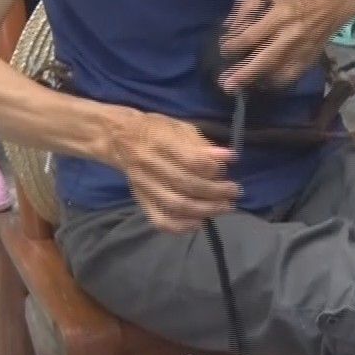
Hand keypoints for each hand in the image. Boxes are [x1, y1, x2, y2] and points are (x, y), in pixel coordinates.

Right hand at [110, 110, 239, 232]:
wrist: (120, 139)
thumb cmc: (156, 130)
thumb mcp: (180, 127)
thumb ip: (203, 144)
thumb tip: (228, 158)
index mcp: (160, 142)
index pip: (190, 160)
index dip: (214, 166)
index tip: (231, 164)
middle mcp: (150, 166)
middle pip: (186, 185)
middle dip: (216, 191)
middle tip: (235, 191)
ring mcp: (144, 186)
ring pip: (176, 205)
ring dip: (206, 210)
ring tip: (225, 207)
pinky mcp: (141, 200)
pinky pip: (160, 220)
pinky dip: (181, 227)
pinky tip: (199, 223)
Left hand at [220, 0, 342, 91]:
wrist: (333, 2)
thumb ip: (248, 5)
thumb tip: (229, 27)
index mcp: (281, 15)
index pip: (252, 36)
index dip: (234, 47)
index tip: (224, 51)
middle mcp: (291, 36)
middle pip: (265, 61)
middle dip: (243, 75)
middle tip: (226, 86)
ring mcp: (302, 51)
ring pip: (278, 74)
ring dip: (257, 81)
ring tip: (240, 87)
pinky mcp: (310, 60)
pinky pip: (290, 78)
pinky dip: (275, 83)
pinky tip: (261, 83)